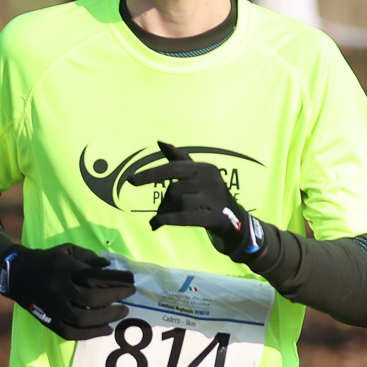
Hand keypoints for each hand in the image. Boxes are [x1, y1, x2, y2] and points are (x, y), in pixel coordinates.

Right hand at [1, 244, 134, 340]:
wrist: (18, 275)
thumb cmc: (48, 260)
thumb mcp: (67, 250)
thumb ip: (89, 257)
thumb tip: (109, 267)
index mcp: (63, 268)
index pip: (94, 276)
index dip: (116, 279)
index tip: (131, 279)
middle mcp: (58, 289)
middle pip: (91, 299)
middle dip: (115, 297)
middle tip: (129, 294)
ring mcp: (53, 308)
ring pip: (84, 319)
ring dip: (107, 317)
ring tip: (122, 312)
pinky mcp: (50, 322)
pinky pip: (72, 333)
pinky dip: (92, 334)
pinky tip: (107, 329)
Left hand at [129, 141, 261, 262]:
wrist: (236, 221)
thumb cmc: (211, 196)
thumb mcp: (198, 175)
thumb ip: (179, 159)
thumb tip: (160, 142)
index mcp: (205, 168)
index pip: (173, 168)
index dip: (150, 174)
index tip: (130, 181)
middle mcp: (211, 180)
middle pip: (174, 189)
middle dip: (164, 202)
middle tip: (161, 212)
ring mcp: (215, 199)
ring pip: (178, 203)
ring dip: (166, 213)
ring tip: (163, 220)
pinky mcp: (215, 218)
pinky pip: (185, 217)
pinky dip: (168, 219)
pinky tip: (157, 224)